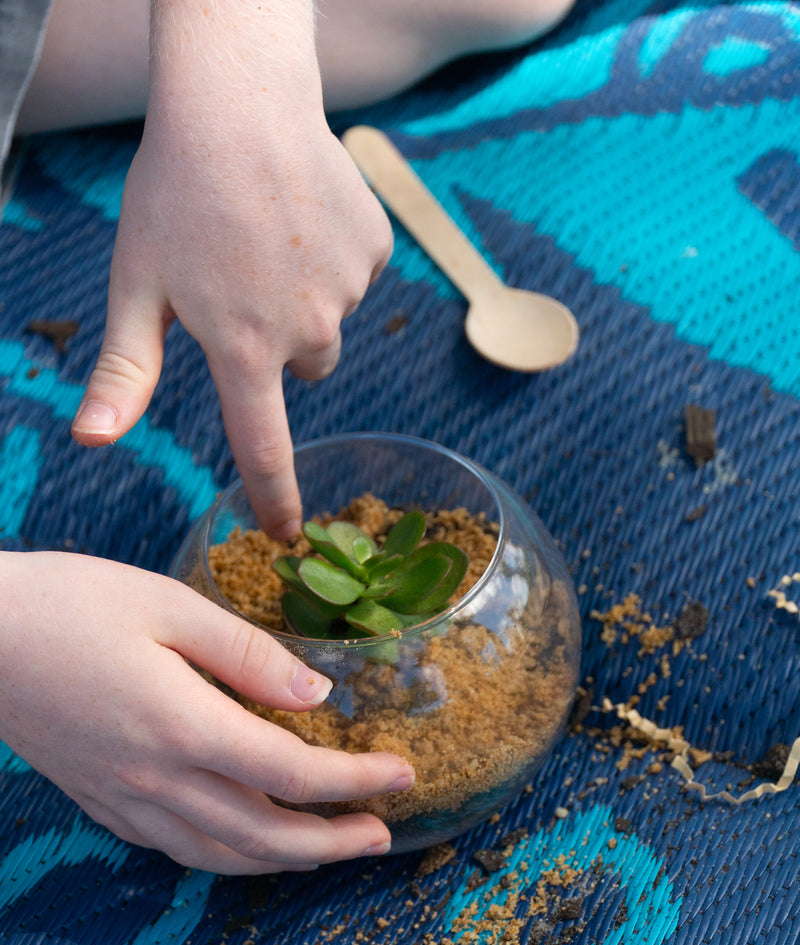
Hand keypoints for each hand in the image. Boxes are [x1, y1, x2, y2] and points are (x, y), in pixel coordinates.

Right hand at [0, 553, 412, 872]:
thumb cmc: (67, 604)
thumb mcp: (167, 605)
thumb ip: (248, 654)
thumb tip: (318, 694)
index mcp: (183, 726)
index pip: (293, 772)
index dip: (356, 781)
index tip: (402, 775)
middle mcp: (157, 779)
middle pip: (265, 836)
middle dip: (332, 843)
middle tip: (382, 835)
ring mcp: (124, 799)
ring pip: (220, 856)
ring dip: (284, 861)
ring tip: (329, 849)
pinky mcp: (100, 802)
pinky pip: (176, 848)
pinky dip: (227, 856)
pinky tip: (246, 842)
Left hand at [71, 0, 392, 536]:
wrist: (239, 98)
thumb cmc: (173, 192)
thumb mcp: (135, 285)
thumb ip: (122, 372)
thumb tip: (92, 441)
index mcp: (242, 347)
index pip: (264, 447)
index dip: (275, 498)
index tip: (288, 534)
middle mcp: (306, 330)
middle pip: (306, 370)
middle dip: (281, 343)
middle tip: (243, 282)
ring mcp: (348, 289)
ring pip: (331, 322)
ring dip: (305, 298)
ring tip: (268, 237)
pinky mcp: (376, 250)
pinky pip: (357, 278)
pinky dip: (332, 260)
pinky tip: (299, 216)